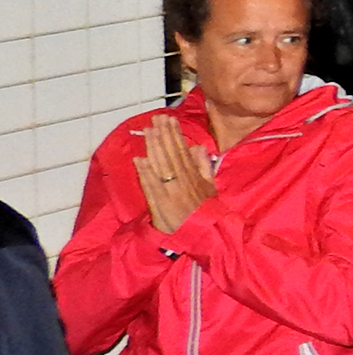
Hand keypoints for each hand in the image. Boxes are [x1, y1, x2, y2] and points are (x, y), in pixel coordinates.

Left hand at [135, 121, 214, 236]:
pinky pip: (152, 186)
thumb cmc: (206, 213)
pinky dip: (145, 173)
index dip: (175, 135)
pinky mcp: (161, 205)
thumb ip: (204, 167)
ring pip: (161, 166)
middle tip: (156, 119)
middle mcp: (183, 182)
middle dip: (163, 135)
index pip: (183, 152)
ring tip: (148, 131)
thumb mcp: (211, 188)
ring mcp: (171, 192)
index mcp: (195, 177)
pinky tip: (139, 159)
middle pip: (171, 155)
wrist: (204, 236)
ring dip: (154, 148)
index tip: (169, 120)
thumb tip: (198, 147)